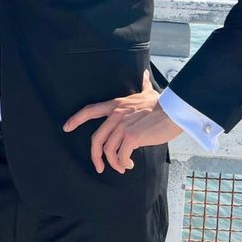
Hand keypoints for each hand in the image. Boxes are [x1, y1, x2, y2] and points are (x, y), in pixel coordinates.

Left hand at [63, 69, 181, 173]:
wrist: (174, 110)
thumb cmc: (163, 103)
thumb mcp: (148, 91)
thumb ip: (143, 84)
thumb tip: (145, 74)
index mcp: (117, 105)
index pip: (90, 110)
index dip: (76, 119)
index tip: (66, 127)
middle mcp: (116, 115)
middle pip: (96, 139)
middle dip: (95, 156)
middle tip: (100, 167)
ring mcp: (123, 126)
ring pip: (108, 149)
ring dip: (114, 163)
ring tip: (123, 167)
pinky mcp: (132, 137)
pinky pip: (121, 155)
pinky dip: (123, 162)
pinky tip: (130, 164)